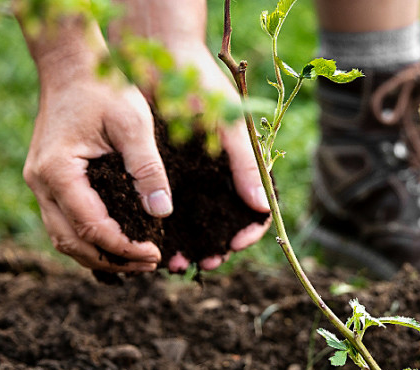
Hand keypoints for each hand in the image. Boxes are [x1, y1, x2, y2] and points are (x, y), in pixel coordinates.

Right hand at [24, 68, 168, 272]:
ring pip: (63, 238)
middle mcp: (40, 182)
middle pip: (72, 243)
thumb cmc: (104, 87)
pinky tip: (118, 242)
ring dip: (98, 255)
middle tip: (149, 264)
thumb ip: (147, 168)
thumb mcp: (134, 123)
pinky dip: (88, 239)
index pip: (92, 228)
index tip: (156, 253)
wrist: (71, 64)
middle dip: (112, 260)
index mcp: (58, 171)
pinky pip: (63, 222)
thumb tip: (162, 212)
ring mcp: (38, 182)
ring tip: (136, 260)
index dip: (125, 247)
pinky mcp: (46, 179)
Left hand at [154, 43, 271, 271]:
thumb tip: (262, 207)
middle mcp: (219, 175)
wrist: (159, 57)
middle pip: (225, 222)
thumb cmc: (201, 85)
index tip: (235, 242)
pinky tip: (157, 243)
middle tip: (207, 261)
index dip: (250, 230)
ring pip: (196, 222)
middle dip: (218, 246)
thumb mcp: (228, 124)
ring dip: (190, 245)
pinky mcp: (166, 172)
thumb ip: (245, 164)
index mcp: (242, 165)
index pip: (257, 208)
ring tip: (176, 261)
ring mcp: (192, 175)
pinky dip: (165, 229)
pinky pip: (168, 209)